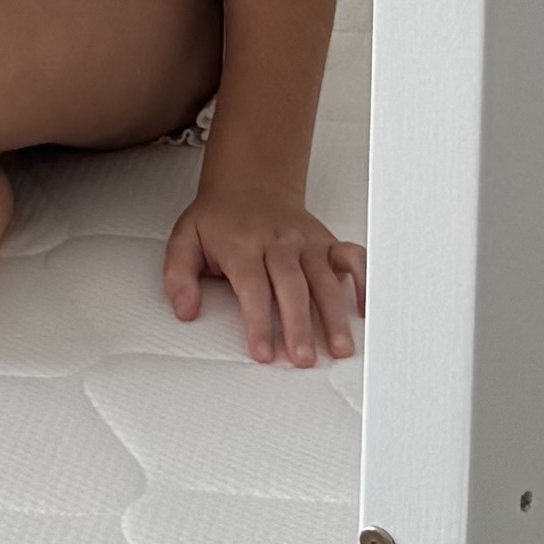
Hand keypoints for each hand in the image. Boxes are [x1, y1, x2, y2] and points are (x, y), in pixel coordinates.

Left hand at [164, 185, 365, 360]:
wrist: (250, 184)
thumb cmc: (220, 220)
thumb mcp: (185, 239)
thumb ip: (178, 276)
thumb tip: (185, 311)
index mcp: (242, 244)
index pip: (252, 286)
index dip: (258, 320)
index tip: (263, 352)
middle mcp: (278, 242)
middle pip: (292, 285)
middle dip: (299, 324)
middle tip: (303, 359)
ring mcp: (306, 242)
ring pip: (323, 278)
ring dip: (333, 315)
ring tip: (338, 348)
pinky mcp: (326, 241)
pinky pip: (352, 257)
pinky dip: (364, 280)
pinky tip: (365, 309)